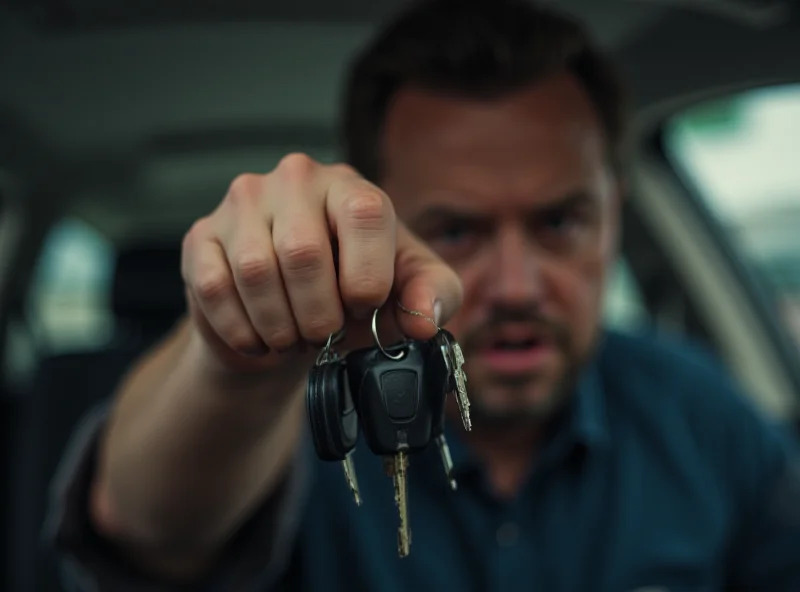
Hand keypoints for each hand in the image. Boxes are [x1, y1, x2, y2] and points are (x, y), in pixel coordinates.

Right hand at [181, 153, 462, 374]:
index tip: (362, 309)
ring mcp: (242, 204)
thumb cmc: (351, 296)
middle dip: (319, 316)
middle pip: (303, 253)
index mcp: (350, 186)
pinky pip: (214, 288)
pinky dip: (242, 330)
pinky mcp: (201, 236)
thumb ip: (433, 296)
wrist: (290, 316)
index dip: (366, 278)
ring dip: (280, 326)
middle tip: (323, 333)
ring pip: (255, 273)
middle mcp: (294, 180)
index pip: (365, 215)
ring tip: (294, 336)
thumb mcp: (406, 293)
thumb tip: (424, 320)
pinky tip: (260, 338)